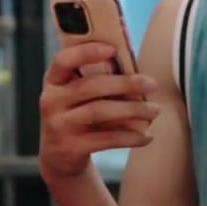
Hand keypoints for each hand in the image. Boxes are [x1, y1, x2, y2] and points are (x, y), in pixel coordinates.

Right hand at [38, 42, 159, 181]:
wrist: (58, 156)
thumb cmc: (76, 114)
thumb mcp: (77, 94)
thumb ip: (96, 78)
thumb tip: (131, 65)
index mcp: (54, 81)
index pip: (63, 60)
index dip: (86, 52)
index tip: (112, 49)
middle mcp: (52, 101)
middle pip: (90, 86)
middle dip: (125, 83)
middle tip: (151, 84)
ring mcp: (59, 125)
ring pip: (99, 112)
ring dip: (132, 110)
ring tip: (154, 110)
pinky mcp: (72, 147)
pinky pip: (106, 139)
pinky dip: (130, 137)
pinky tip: (146, 136)